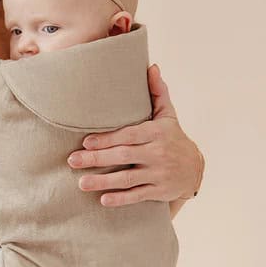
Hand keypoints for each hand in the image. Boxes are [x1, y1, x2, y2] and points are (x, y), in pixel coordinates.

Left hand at [67, 64, 203, 207]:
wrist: (195, 169)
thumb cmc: (172, 138)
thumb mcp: (168, 115)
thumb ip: (158, 92)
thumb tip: (152, 66)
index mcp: (156, 132)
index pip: (129, 135)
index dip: (107, 139)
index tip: (86, 141)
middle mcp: (158, 153)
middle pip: (123, 156)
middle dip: (96, 159)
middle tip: (72, 160)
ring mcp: (159, 174)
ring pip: (128, 179)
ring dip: (103, 182)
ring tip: (81, 183)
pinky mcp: (160, 191)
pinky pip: (137, 196)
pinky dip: (120, 199)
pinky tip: (103, 200)